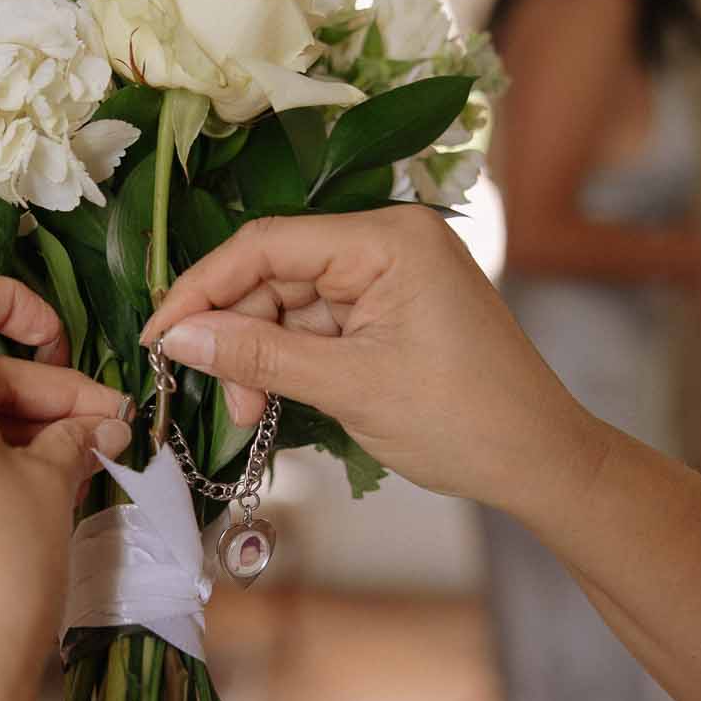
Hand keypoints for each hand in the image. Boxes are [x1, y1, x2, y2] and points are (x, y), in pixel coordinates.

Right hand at [141, 207, 604, 513]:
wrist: (540, 461)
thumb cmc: (462, 420)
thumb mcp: (348, 388)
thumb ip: (257, 358)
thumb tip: (177, 338)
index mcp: (386, 239)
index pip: (267, 245)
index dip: (203, 289)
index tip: (160, 336)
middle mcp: (387, 241)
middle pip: (275, 274)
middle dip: (238, 336)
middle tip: (221, 400)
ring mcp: (390, 276)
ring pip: (290, 305)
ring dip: (261, 359)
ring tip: (252, 415)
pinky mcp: (391, 310)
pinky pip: (318, 326)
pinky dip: (291, 364)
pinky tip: (275, 402)